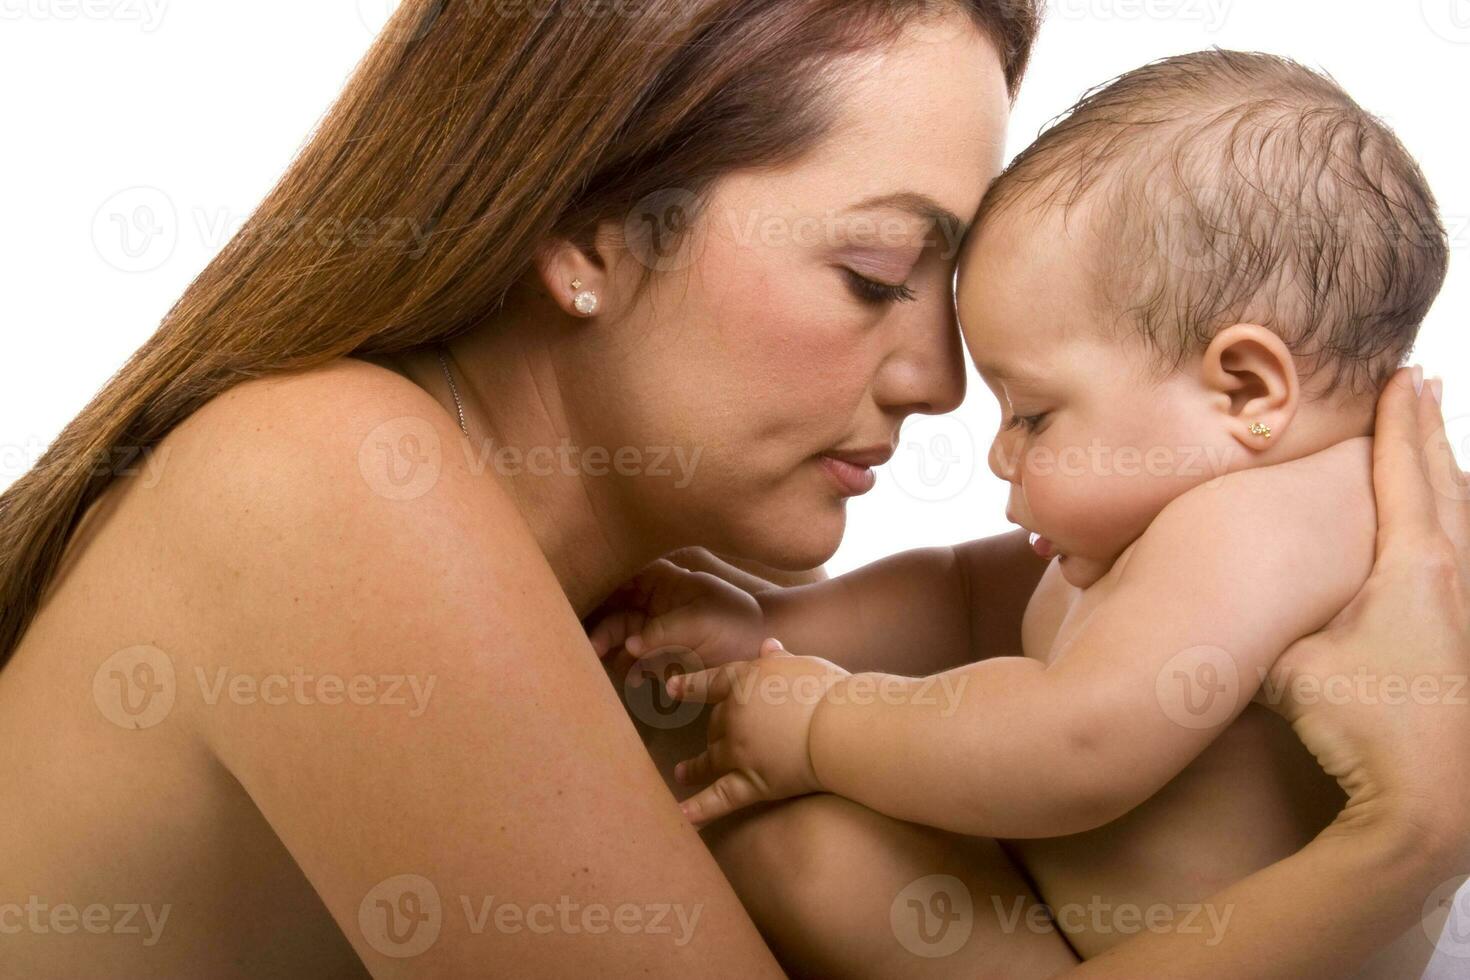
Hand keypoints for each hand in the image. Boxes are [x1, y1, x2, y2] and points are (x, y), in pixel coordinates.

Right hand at [586, 558, 767, 681]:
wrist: (760, 649)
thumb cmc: (734, 622)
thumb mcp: (700, 620)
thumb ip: (664, 631)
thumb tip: (631, 645)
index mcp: (663, 582)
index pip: (625, 578)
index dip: (603, 587)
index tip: (586, 604)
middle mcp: (653, 604)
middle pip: (616, 612)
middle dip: (604, 629)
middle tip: (593, 649)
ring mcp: (656, 631)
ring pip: (623, 639)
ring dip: (615, 652)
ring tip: (612, 666)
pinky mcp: (660, 656)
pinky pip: (636, 663)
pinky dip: (632, 670)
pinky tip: (635, 679)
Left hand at [666, 638, 849, 825]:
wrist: (841, 727)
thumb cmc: (829, 692)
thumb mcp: (803, 665)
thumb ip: (779, 659)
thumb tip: (767, 645)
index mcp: (745, 681)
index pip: (711, 683)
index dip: (690, 687)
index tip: (672, 689)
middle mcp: (734, 715)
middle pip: (715, 725)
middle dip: (715, 733)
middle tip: (713, 742)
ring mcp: (739, 750)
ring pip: (710, 759)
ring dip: (694, 767)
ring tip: (681, 774)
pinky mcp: (753, 782)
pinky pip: (720, 798)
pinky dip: (699, 808)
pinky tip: (682, 817)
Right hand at [1262, 368, 1469, 864]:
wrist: (1431, 800)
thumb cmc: (1360, 725)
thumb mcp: (1289, 666)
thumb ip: (1269, 625)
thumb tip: (1223, 607)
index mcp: (1412, 567)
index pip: (1404, 474)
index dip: (1399, 423)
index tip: (1401, 377)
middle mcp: (1455, 578)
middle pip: (1448, 484)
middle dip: (1431, 432)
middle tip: (1426, 384)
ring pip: (1469, 522)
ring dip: (1452, 478)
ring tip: (1442, 449)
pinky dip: (1462, 528)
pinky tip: (1454, 539)